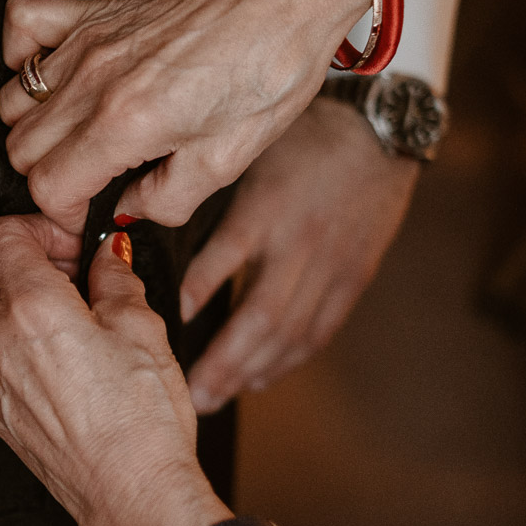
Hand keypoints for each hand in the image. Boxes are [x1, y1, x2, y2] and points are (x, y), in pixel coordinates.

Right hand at [0, 0, 370, 233]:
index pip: (48, 186)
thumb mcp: (228, 161)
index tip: (88, 213)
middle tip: (89, 181)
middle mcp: (95, 79)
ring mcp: (87, 40)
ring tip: (77, 135)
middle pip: (21, 148)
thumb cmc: (269, 69)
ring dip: (37, 127)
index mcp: (127, 122)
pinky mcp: (93, 10)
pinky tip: (52, 75)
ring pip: (13, 100)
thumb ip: (166, 200)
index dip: (65, 213)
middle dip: (50, 176)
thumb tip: (128, 208)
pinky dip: (20, 55)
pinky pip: (20, 24)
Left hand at [0, 215, 228, 525]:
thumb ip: (115, 279)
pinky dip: (1, 333)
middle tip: (58, 268)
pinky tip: (48, 349)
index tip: (69, 244)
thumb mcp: (143, 330)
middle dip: (10, 252)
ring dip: (3, 292)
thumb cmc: (142, 422)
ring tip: (56, 310)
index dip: (36, 227)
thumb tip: (106, 255)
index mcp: (33, 308)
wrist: (131, 495)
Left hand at [180, 99, 417, 412]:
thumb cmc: (304, 131)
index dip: (192, 296)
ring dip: (251, 371)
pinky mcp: (354, 277)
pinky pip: (320, 330)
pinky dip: (288, 361)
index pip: (222, 259)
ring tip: (214, 398)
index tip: (159, 326)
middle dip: (222, 361)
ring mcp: (331, 265)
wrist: (379, 127)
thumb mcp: (248, 148)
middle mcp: (299, 243)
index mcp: (266, 206)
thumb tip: (146, 218)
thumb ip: (207, 187)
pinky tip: (261, 380)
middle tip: (186, 395)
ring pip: (290, 333)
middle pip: (260, 316)